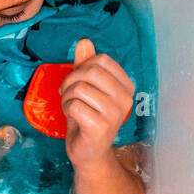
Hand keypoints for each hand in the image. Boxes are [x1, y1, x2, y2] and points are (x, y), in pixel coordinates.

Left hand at [61, 39, 133, 168]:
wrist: (89, 152)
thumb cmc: (87, 117)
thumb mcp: (86, 88)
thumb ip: (86, 65)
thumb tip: (84, 41)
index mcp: (126, 86)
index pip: (101, 60)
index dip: (81, 67)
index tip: (76, 82)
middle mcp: (125, 99)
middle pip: (90, 72)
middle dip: (71, 81)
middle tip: (67, 94)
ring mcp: (115, 114)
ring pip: (80, 89)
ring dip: (67, 97)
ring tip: (71, 108)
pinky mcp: (101, 128)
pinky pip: (75, 106)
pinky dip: (67, 110)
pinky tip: (73, 119)